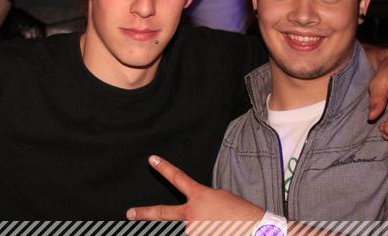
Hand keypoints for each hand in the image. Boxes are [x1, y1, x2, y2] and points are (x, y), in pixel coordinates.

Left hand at [126, 155, 263, 220]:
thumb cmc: (245, 216)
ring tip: (219, 227)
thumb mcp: (222, 198)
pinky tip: (219, 231)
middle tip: (130, 213)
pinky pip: (196, 234)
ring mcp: (193, 231)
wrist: (257, 231)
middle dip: (144, 213)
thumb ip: (203, 202)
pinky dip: (207, 232)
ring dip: (202, 229)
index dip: (164, 168)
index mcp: (199, 197)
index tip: (152, 160)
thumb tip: (196, 210)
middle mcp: (191, 215)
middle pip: (163, 213)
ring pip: (189, 230)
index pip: (178, 178)